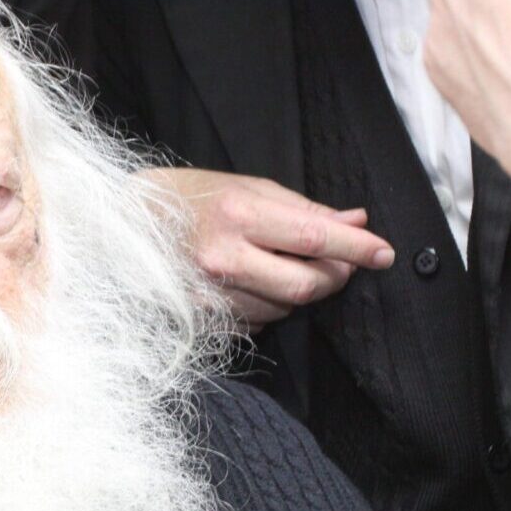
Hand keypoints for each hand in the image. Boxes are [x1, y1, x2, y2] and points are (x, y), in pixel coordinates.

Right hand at [146, 168, 395, 332]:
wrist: (126, 223)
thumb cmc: (191, 197)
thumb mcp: (247, 186)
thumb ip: (305, 208)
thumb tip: (356, 222)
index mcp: (238, 214)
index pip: (314, 238)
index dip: (356, 249)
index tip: (384, 253)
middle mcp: (223, 257)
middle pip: (304, 286)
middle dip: (334, 277)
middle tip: (341, 264)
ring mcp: (209, 293)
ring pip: (283, 310)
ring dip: (296, 292)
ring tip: (278, 266)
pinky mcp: (199, 318)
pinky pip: (255, 324)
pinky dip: (266, 307)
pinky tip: (250, 285)